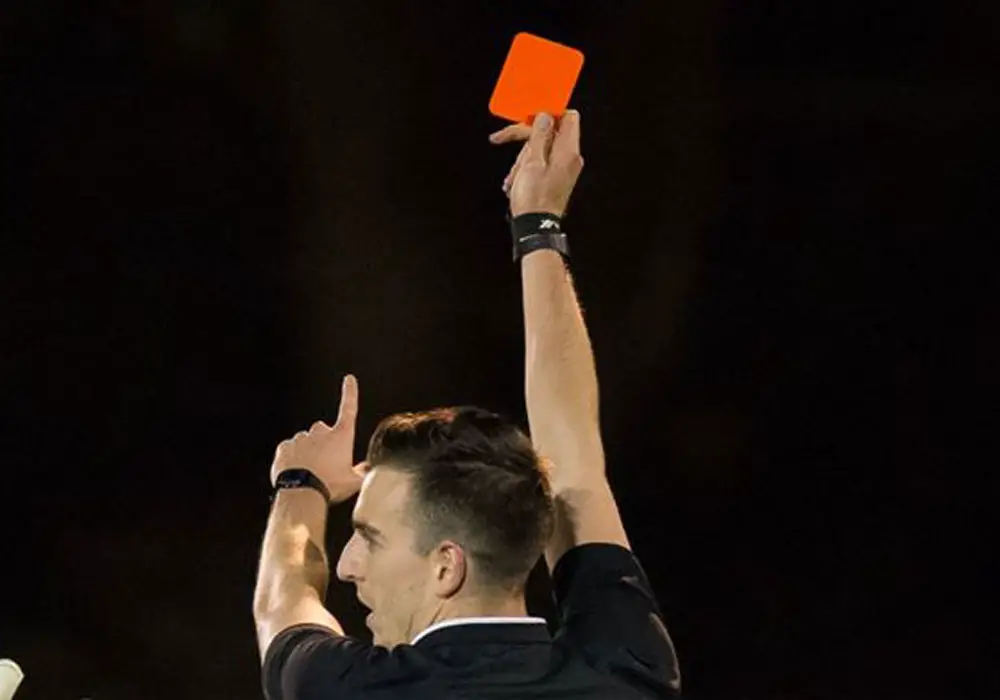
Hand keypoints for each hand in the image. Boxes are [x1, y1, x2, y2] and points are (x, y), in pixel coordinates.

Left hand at [270, 374, 364, 503]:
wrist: (301, 495)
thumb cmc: (330, 487)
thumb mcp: (353, 483)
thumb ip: (361, 473)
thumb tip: (366, 470)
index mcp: (340, 437)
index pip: (348, 409)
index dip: (350, 393)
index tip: (349, 379)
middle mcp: (320, 433)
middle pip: (323, 430)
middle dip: (323, 441)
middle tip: (325, 463)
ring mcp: (300, 438)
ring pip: (305, 441)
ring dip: (308, 451)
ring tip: (310, 472)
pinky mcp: (284, 447)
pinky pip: (290, 449)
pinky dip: (293, 457)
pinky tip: (297, 472)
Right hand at [489, 110, 583, 216]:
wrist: (535, 227)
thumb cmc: (534, 199)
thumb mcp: (532, 162)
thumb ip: (540, 135)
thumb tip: (545, 115)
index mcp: (568, 151)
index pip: (568, 117)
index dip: (548, 113)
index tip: (529, 116)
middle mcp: (570, 158)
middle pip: (549, 133)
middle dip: (525, 139)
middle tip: (502, 139)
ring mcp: (564, 169)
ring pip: (540, 149)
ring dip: (522, 158)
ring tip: (512, 176)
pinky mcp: (557, 177)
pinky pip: (541, 163)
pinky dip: (526, 168)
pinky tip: (515, 181)